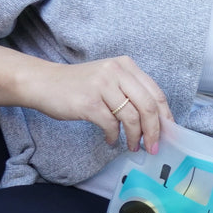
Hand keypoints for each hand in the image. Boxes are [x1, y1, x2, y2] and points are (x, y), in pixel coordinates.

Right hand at [23, 55, 173, 153]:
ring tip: (133, 147)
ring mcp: (102, 86)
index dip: (165, 116)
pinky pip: (111, 124)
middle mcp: (117, 72)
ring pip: (132, 117)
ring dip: (135, 137)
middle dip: (154, 131)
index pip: (156, 93)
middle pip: (148, 106)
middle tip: (153, 147)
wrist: (44, 83)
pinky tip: (111, 140)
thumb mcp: (109, 80)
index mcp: (126, 66)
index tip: (168, 134)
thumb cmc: (80, 86)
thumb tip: (156, 121)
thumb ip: (131, 93)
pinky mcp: (89, 102)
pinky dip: (114, 136)